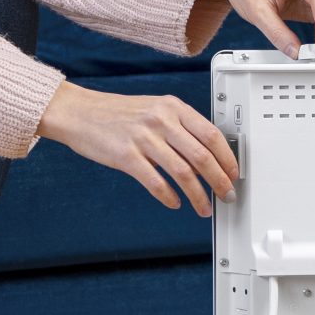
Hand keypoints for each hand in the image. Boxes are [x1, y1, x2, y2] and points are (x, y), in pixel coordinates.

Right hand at [36, 82, 239, 215]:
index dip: (228, 158)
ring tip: (204, 207)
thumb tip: (207, 155)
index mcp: (173, 107)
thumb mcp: (155, 109)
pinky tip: (175, 203)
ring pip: (182, 172)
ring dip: (198, 195)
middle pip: (202, 155)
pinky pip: (155, 182)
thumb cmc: (118, 114)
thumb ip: (180, 126)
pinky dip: (169, 196)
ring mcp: (144, 138)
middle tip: (227, 195)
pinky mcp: (126, 156)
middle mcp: (161, 120)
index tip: (234, 174)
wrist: (80, 112)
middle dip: (220, 180)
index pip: (212, 134)